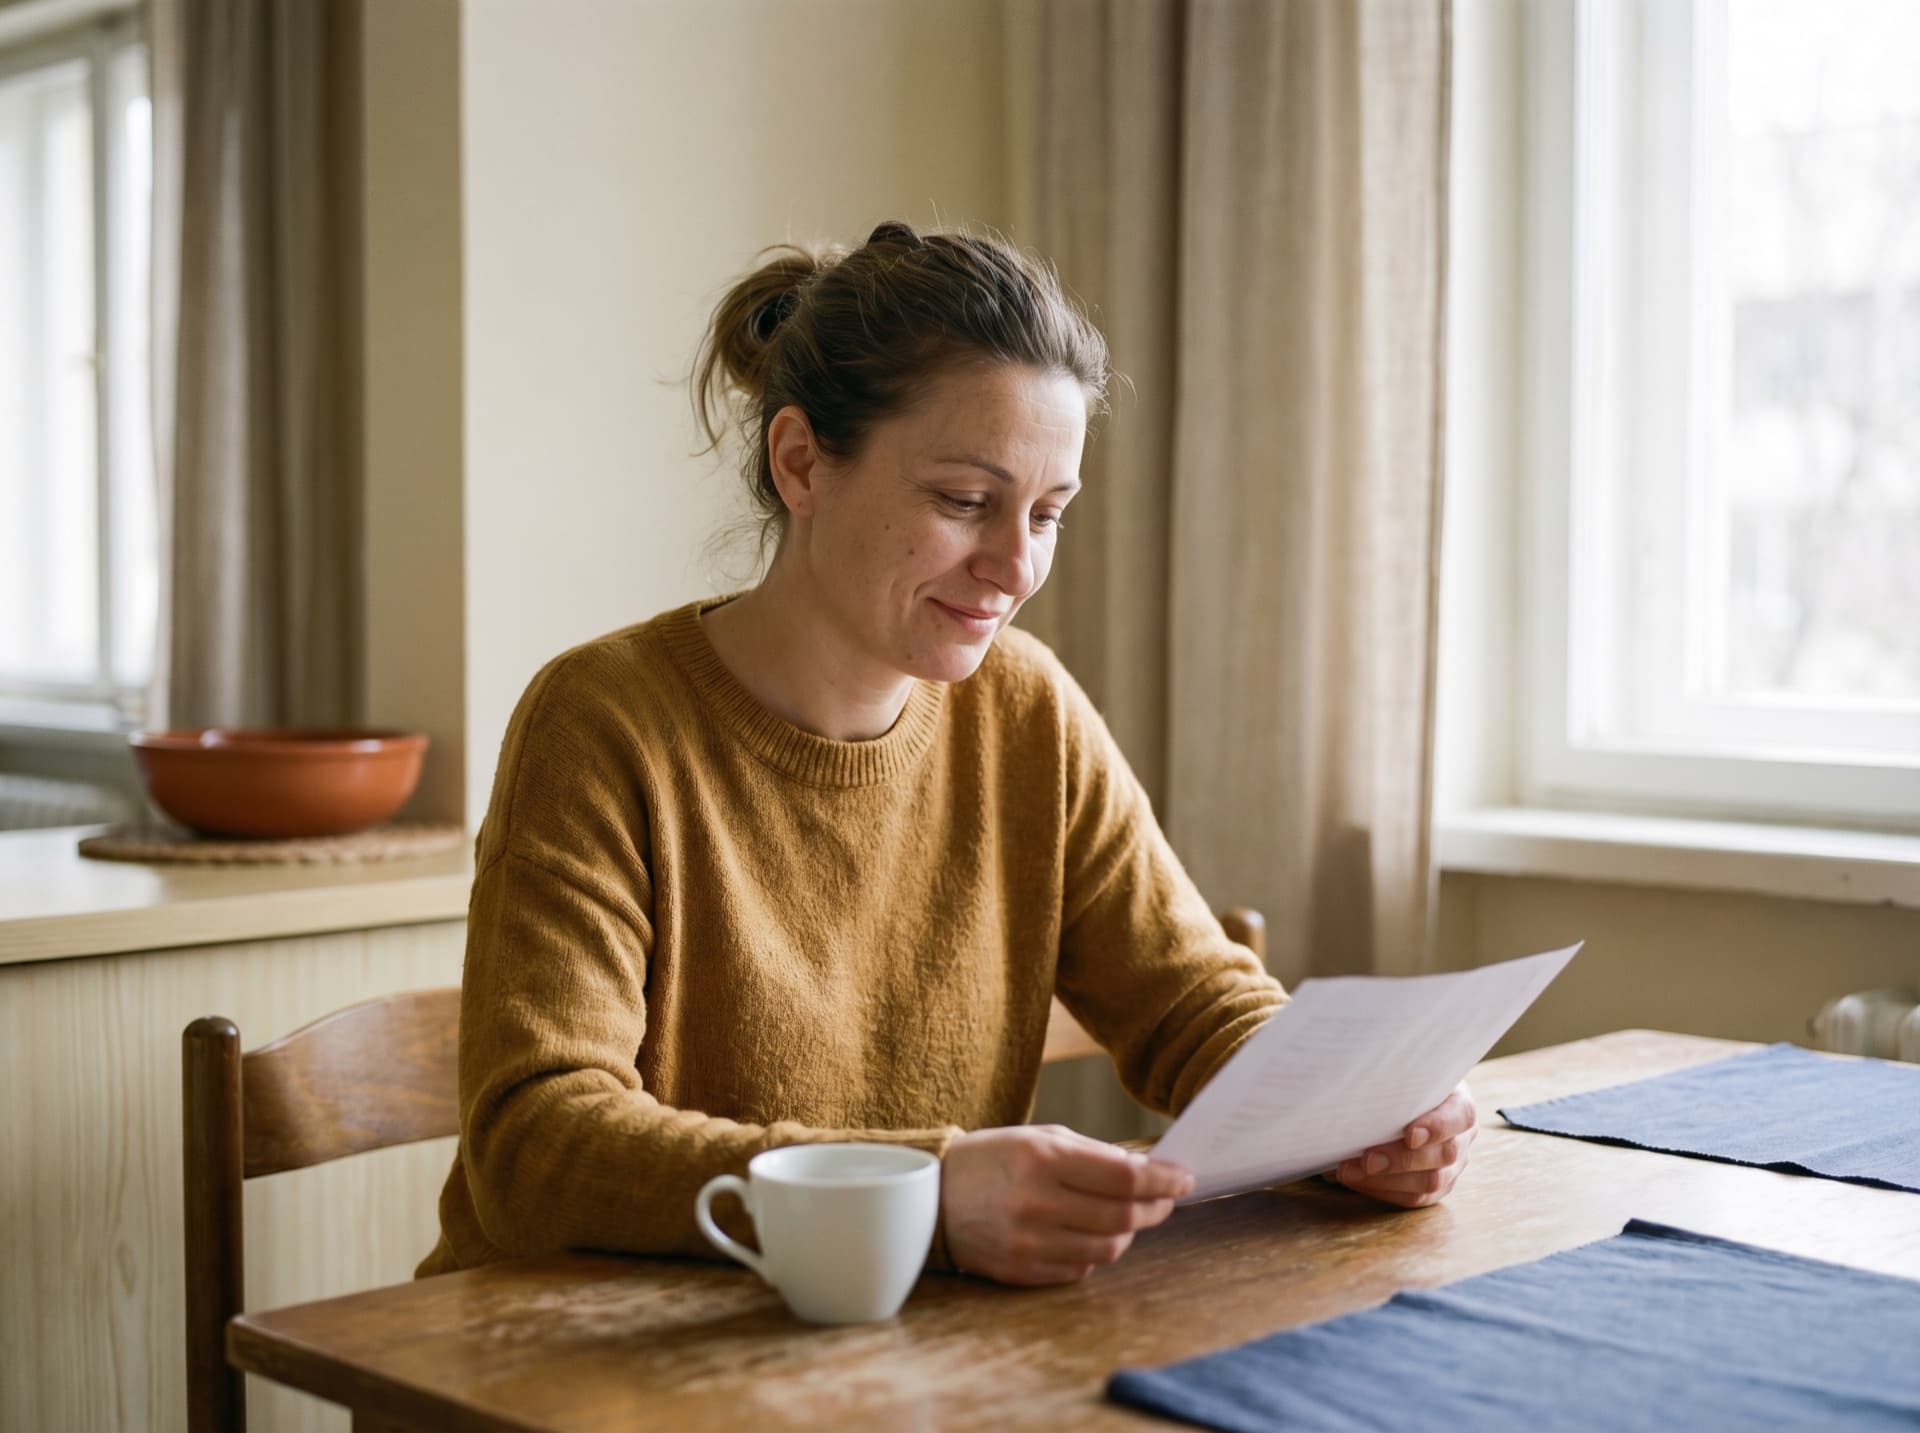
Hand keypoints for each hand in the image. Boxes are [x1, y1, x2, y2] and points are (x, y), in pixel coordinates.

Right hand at [941, 1125, 1194, 1285]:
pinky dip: (1097, 1251)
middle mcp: (1037, 1204)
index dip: (1162, 1179)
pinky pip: (1081, 1268)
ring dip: (1129, 1232)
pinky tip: (1092, 1234)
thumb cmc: (991, 1159)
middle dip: (1155, 1207)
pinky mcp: (1022, 1271)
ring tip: (1130, 1215)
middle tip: (1165, 1198)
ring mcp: (1029, 1243)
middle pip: (1123, 1217)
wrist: (929, 1198)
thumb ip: (1093, 1153)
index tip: (1184, 1177)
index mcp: (1043, 1160)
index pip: (1124, 1176)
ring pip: (1108, 1248)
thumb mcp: (1039, 1137)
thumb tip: (1146, 1169)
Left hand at [1330, 1082, 1476, 1207]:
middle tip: (1367, 1159)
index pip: (1460, 1116)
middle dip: (1402, 1159)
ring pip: (1430, 1183)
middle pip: (1444, 1155)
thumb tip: (1360, 1079)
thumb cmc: (1400, 1081)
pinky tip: (1357, 1180)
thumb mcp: (1404, 1072)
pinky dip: (1383, 1191)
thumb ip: (1394, 1077)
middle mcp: (1462, 1137)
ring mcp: (1452, 1166)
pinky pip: (1414, 1198)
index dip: (1437, 1127)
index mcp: (1460, 1103)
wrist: (1401, 1099)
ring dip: (1386, 1180)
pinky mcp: (1436, 1187)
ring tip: (1349, 1171)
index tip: (1410, 1134)